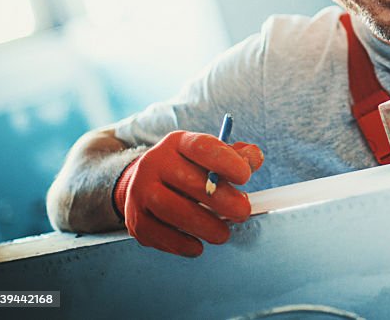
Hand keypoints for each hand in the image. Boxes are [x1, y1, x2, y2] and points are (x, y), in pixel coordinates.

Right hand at [113, 131, 263, 256]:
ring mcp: (140, 191)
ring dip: (204, 226)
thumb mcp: (211, 155)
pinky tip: (198, 245)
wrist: (145, 185)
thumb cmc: (189, 170)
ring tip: (223, 234)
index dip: (226, 161)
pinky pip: (159, 234)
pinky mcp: (135, 219)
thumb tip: (254, 158)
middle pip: (189, 182)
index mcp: (178, 143)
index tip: (245, 177)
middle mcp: (154, 163)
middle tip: (243, 212)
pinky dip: (182, 243)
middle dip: (223, 201)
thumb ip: (237, 156)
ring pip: (172, 210)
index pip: (201, 147)